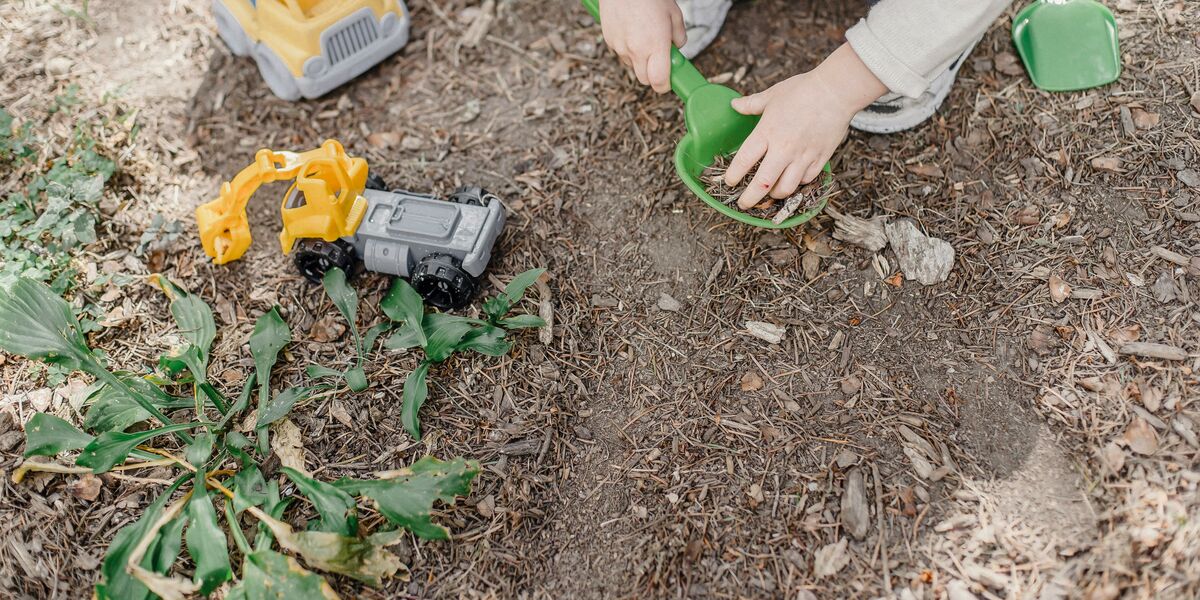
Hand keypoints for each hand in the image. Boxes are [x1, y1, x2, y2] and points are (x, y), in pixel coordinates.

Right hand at [599, 0, 685, 92]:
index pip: (659, 82)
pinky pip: (621, 53)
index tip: (669, 81)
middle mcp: (636, 50)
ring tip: (644, 38)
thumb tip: (677, 48)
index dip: (665, 85)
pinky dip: (628, 49)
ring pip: (632, 66)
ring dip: (640, 60)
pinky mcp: (609, 40)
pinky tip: (632, 31)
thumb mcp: (674, 14)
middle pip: (645, 80)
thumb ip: (679, 36)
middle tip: (660, 59)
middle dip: (653, 75)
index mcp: (656, 45)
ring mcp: (620, 47)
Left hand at [725, 43, 887, 208]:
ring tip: (769, 192)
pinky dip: (797, 184)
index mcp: (767, 132)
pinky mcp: (820, 159)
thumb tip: (734, 104)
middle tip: (743, 203)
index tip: (729, 182)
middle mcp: (783, 149)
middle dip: (750, 198)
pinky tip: (792, 179)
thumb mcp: (772, 95)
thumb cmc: (803, 89)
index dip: (733, 176)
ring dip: (774, 194)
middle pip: (762, 184)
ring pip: (786, 189)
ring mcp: (803, 156)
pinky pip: (806, 181)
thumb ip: (752, 104)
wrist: (836, 91)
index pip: (744, 161)